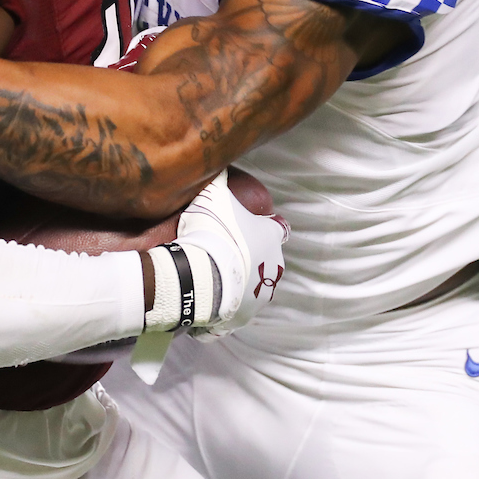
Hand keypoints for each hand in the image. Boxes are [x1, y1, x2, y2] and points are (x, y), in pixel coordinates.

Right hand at [173, 170, 287, 336]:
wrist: (201, 274)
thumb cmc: (213, 232)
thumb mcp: (216, 195)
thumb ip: (221, 180)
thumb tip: (220, 161)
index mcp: (272, 239)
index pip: (277, 229)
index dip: (261, 227)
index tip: (243, 226)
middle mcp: (273, 269)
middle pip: (263, 261)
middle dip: (245, 257)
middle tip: (218, 251)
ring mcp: (258, 297)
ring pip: (249, 288)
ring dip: (233, 283)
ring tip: (207, 276)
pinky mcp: (241, 318)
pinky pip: (230, 311)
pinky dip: (219, 306)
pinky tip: (202, 296)